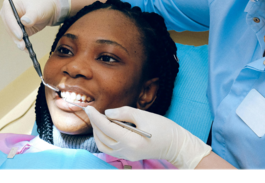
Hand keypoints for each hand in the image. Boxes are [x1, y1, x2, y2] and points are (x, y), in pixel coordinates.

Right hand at [0, 0, 60, 50]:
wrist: (48, 9)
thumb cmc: (42, 5)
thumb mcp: (38, 9)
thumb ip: (31, 16)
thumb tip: (24, 22)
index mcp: (9, 4)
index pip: (8, 17)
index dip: (13, 27)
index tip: (20, 35)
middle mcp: (8, 14)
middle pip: (9, 27)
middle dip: (15, 37)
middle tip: (22, 44)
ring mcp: (12, 23)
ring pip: (12, 35)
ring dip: (18, 42)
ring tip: (24, 48)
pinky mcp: (17, 30)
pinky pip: (18, 39)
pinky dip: (22, 44)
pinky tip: (27, 49)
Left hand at [84, 106, 211, 171]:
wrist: (176, 145)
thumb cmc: (163, 128)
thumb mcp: (144, 115)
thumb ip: (123, 113)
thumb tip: (107, 113)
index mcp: (130, 140)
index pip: (105, 127)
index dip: (95, 117)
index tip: (89, 108)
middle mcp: (126, 150)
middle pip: (102, 136)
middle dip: (95, 123)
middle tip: (94, 111)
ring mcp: (127, 155)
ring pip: (103, 145)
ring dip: (98, 132)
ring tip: (99, 120)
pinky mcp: (128, 156)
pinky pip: (110, 149)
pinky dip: (104, 139)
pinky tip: (107, 129)